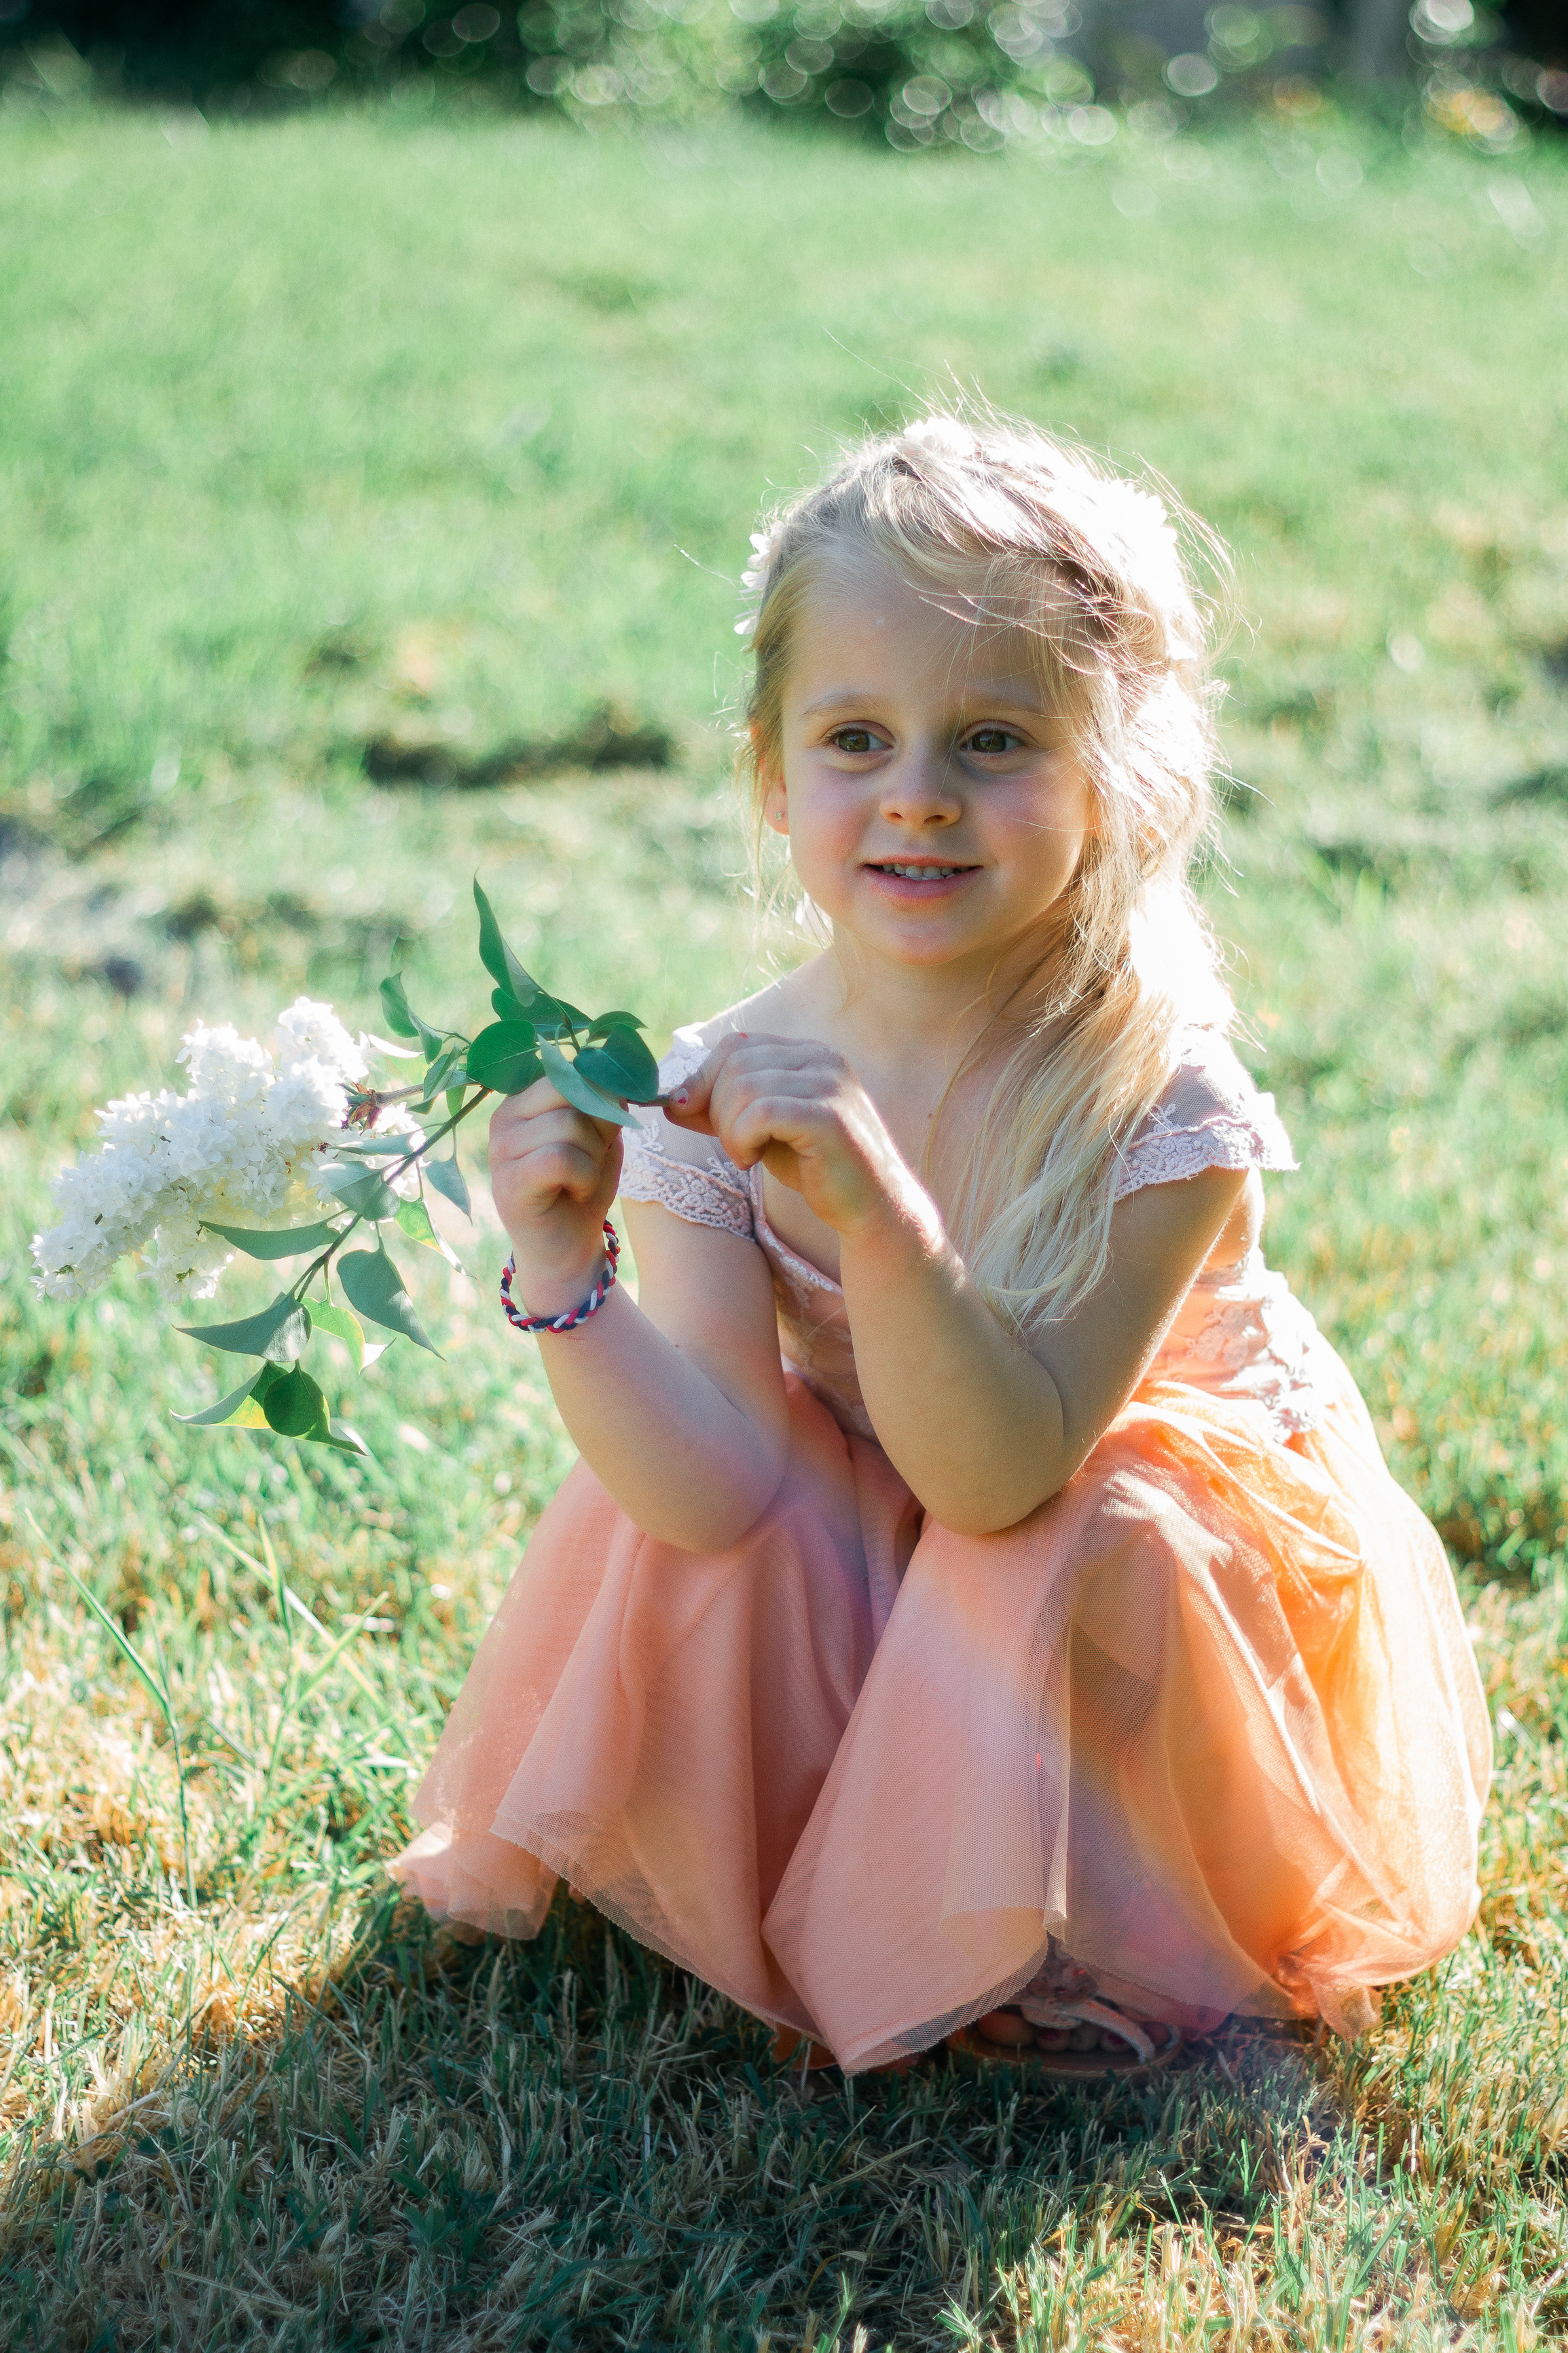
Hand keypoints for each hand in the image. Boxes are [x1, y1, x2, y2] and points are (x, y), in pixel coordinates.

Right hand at [488, 1077, 622, 1304]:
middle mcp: (504, 1118)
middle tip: (593, 1159)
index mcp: (524, 1099)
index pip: (569, 1071)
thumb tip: (613, 1080)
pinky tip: (577, 1190)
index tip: (601, 1134)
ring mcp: (500, 1150)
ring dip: (593, 1157)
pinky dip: (583, 1175)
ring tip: (583, 1179)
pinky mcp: (508, 1183)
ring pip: (567, 1125)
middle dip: (598, 1127)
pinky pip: (559, 1158)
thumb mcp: (600, 1136)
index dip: (601, 1100)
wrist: (569, 1248)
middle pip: (569, 1092)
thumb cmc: (583, 1188)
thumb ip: (603, 1103)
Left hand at [664, 1032, 928, 1241]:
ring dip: (730, 1130)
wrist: (869, 1206)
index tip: (690, 1113)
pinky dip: (743, 1138)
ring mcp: (829, 1085)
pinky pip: (762, 1113)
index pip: (737, 1046)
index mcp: (807, 1053)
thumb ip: (722, 1110)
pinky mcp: (830, 1117)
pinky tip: (754, 1159)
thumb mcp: (760, 1131)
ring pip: (745, 1089)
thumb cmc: (815, 1167)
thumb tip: (670, 1101)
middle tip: (734, 1145)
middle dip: (716, 1109)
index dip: (703, 1078)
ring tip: (745, 1155)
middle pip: (736, 1065)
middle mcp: (822, 1059)